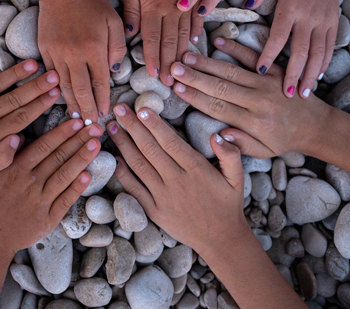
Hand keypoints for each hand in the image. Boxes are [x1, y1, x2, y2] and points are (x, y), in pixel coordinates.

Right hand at [0, 120, 102, 258]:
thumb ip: (0, 156)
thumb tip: (17, 136)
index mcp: (14, 170)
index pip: (44, 146)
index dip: (62, 132)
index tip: (76, 121)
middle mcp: (30, 183)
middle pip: (59, 157)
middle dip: (79, 140)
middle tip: (95, 127)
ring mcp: (40, 201)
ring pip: (65, 175)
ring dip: (82, 159)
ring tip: (96, 144)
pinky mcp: (47, 219)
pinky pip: (65, 200)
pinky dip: (77, 187)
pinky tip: (88, 175)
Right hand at [38, 0, 126, 123]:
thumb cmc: (93, 4)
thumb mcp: (115, 21)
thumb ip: (117, 48)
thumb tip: (113, 71)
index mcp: (94, 48)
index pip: (99, 82)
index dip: (102, 101)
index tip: (104, 113)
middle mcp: (74, 54)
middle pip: (80, 90)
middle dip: (86, 109)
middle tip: (90, 123)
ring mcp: (56, 52)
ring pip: (63, 85)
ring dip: (71, 103)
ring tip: (76, 116)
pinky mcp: (44, 49)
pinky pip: (51, 74)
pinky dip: (57, 88)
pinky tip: (62, 97)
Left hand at [106, 104, 248, 256]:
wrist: (220, 239)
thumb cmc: (228, 205)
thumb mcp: (237, 178)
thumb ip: (231, 154)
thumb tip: (218, 136)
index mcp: (196, 169)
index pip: (170, 141)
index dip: (153, 124)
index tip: (141, 108)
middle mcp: (176, 181)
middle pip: (149, 149)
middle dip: (132, 127)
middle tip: (119, 109)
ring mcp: (163, 197)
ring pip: (138, 166)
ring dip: (123, 145)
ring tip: (112, 128)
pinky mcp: (154, 211)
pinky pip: (135, 189)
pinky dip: (123, 173)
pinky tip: (114, 158)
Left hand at [123, 0, 190, 84]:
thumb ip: (131, 11)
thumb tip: (130, 34)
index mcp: (153, 7)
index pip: (153, 39)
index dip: (154, 59)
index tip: (154, 75)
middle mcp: (171, 8)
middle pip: (170, 42)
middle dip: (169, 63)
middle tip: (170, 82)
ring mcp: (184, 2)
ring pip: (184, 34)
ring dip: (182, 53)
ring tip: (182, 70)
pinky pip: (196, 17)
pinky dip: (195, 31)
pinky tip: (195, 43)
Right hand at [170, 39, 329, 157]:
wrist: (316, 125)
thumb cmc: (284, 140)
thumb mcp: (263, 152)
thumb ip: (240, 145)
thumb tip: (218, 135)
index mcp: (253, 122)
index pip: (217, 107)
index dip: (195, 97)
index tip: (177, 88)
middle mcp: (258, 101)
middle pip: (220, 87)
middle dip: (194, 77)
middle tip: (174, 68)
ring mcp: (267, 83)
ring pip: (231, 71)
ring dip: (207, 63)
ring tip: (186, 56)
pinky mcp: (276, 71)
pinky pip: (253, 57)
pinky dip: (236, 48)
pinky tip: (219, 41)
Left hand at [248, 0, 339, 97]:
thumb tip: (247, 3)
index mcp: (290, 7)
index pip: (279, 36)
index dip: (269, 55)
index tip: (261, 72)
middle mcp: (309, 17)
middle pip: (301, 51)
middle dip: (294, 74)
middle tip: (287, 94)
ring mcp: (324, 21)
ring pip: (319, 52)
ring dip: (311, 74)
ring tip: (304, 93)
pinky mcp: (334, 22)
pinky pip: (330, 47)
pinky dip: (324, 63)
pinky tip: (317, 77)